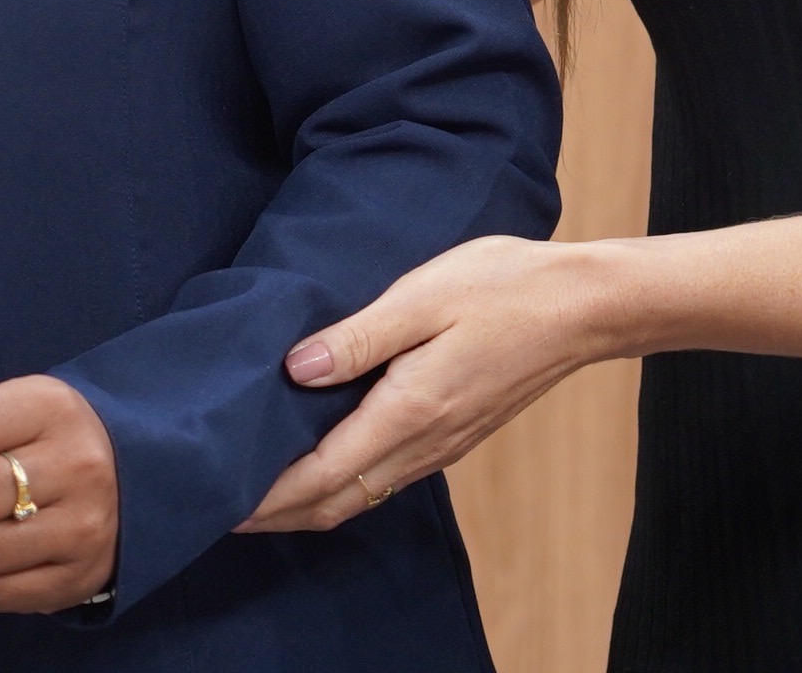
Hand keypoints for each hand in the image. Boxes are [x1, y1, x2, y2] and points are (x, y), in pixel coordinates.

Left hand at [238, 234, 608, 531]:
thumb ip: (356, 337)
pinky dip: (344, 487)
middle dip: (277, 513)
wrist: (582, 308)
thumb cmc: (502, 288)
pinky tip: (323, 469)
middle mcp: (424, 441)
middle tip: (220, 509)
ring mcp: (443, 445)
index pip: (321, 473)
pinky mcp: (454, 434)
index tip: (220, 502)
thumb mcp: (421, 296)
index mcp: (409, 410)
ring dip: (308, 504)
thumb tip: (295, 368)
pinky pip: (387, 478)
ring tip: (259, 496)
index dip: (268, 495)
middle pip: (336, 500)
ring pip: (362, 495)